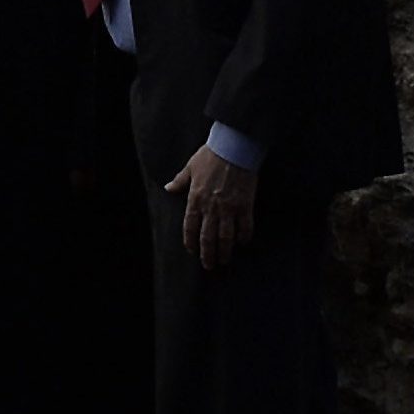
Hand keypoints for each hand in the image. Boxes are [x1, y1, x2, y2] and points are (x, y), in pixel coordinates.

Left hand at [177, 146, 258, 269]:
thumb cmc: (211, 155)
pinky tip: (243, 243)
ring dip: (224, 251)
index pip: (190, 226)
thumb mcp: (190, 167)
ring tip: (224, 261)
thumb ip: (180, 181)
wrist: (233, 147)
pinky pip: (245, 226)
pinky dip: (244, 236)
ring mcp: (228, 208)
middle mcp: (211, 207)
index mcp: (195, 198)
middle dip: (207, 254)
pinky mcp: (245, 205)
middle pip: (207, 237)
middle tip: (209, 266)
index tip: (192, 251)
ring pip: (226, 236)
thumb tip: (168, 188)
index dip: (190, 241)